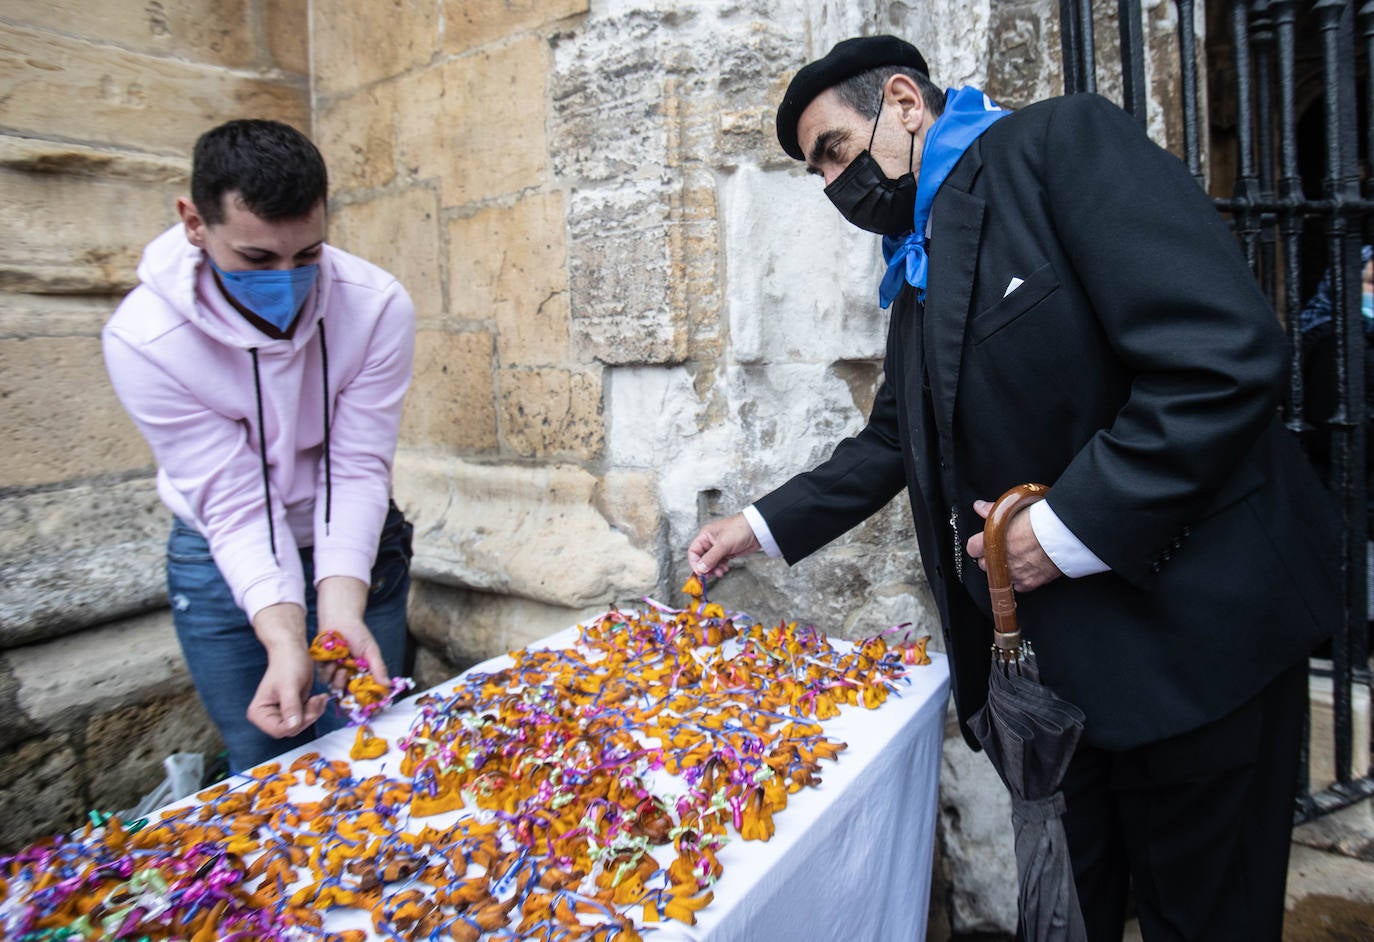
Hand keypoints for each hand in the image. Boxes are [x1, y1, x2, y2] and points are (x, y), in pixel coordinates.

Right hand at [246, 603, 327, 737]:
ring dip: (314, 712)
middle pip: (291, 730)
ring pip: (301, 725)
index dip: (296, 723)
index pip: (279, 731)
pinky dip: (315, 710)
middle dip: (308, 716)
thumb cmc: (288, 665)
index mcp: (259, 713)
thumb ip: (290, 707)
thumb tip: (293, 726)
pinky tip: (319, 697)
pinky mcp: (293, 711)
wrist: (293, 651)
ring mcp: (281, 715)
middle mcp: (268, 717)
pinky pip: (306, 718)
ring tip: (319, 697)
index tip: (310, 705)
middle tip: (318, 699)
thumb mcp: (289, 686)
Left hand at [315, 575, 389, 690]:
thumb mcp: (371, 652)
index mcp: (361, 672)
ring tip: (341, 668)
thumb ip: (378, 669)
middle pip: (348, 692)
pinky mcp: (322, 666)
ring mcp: (335, 671)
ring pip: (335, 686)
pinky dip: (328, 672)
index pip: (364, 690)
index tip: (368, 704)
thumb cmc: (358, 633)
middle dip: (348, 691)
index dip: (365, 699)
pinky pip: (324, 677)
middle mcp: (348, 674)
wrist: (339, 619)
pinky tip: (332, 661)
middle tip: (350, 682)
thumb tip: (388, 685)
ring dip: (337, 680)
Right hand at [688, 513, 761, 578]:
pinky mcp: (727, 552)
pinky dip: (720, 567)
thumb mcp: (723, 544)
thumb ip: (711, 558)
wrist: (757, 530)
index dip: (695, 563)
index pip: (693, 551)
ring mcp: (719, 547)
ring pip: (711, 562)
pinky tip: (725, 569)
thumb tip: (700, 569)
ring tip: (721, 572)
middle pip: (701, 558)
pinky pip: (719, 563)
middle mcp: (710, 542)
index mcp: (705, 535)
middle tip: (709, 576)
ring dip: (714, 569)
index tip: (700, 572)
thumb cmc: (740, 529)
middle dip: (706, 568)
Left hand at [964, 499, 1062, 591]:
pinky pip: (1018, 586)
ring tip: (1019, 557)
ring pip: (1000, 576)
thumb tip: (979, 507)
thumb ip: (993, 510)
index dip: (978, 544)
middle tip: (1005, 547)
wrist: (1066, 533)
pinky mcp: (1029, 582)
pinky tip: (1028, 567)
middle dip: (991, 557)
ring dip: (1005, 569)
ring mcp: (1013, 573)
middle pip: (984, 564)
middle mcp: (999, 560)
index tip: (984, 542)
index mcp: (991, 541)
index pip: (971, 547)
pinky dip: (1021, 579)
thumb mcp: (1014, 508)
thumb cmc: (1041, 518)